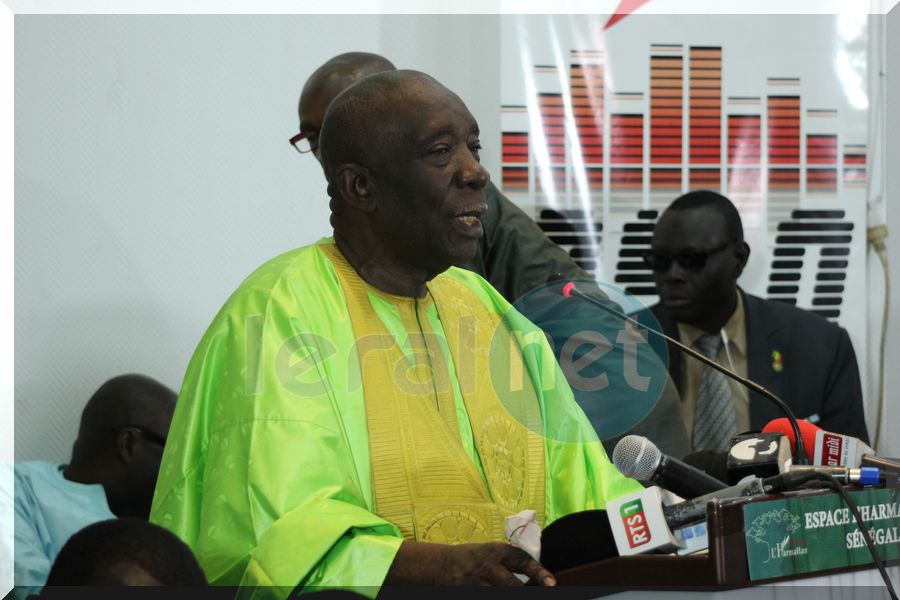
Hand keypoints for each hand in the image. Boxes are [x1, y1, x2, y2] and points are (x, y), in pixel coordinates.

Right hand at [384, 540, 555, 585]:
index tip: (551, 583)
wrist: (442, 566)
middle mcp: (487, 568)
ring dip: (511, 593)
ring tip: (520, 591)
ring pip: (502, 594)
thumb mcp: (491, 550)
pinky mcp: (470, 595)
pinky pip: (490, 599)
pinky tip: (498, 592)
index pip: (521, 560)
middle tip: (540, 591)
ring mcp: (478, 585)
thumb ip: (511, 560)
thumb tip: (538, 575)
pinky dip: (497, 597)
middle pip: (512, 585)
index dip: (538, 572)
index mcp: (495, 551)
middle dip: (525, 591)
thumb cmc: (473, 557)